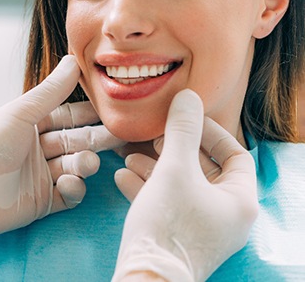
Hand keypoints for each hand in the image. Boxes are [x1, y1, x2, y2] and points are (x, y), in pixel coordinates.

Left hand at [0, 55, 124, 244]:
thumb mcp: (20, 113)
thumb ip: (50, 91)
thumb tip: (74, 60)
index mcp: (31, 124)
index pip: (67, 116)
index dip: (88, 113)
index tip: (111, 108)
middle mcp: (37, 148)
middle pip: (75, 141)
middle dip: (96, 138)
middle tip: (120, 135)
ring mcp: (40, 176)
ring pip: (74, 166)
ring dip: (84, 164)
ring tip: (87, 163)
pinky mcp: (41, 202)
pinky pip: (68, 194)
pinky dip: (73, 188)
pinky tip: (69, 183)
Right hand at [112, 89, 258, 281]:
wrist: (145, 278)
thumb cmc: (168, 223)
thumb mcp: (174, 168)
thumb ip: (182, 130)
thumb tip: (188, 96)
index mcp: (238, 200)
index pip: (236, 155)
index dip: (211, 132)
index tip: (185, 121)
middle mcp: (225, 215)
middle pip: (204, 169)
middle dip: (175, 149)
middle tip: (154, 137)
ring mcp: (201, 227)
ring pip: (181, 185)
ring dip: (155, 167)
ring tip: (130, 155)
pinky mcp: (178, 236)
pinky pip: (167, 203)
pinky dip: (148, 187)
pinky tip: (122, 176)